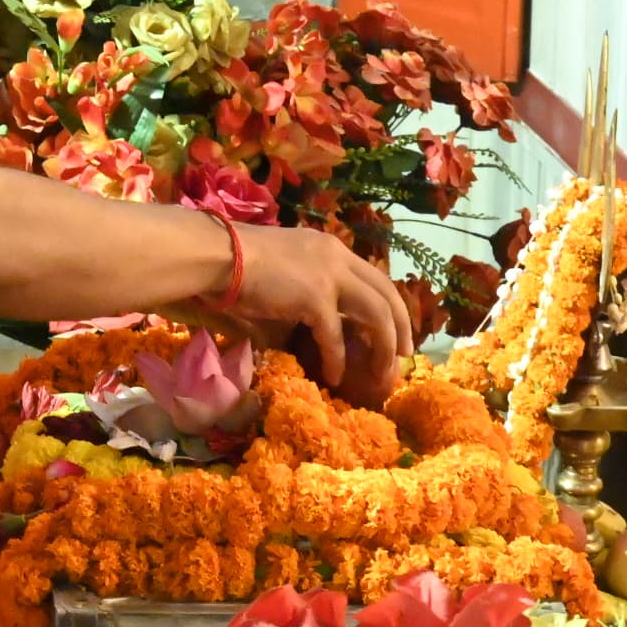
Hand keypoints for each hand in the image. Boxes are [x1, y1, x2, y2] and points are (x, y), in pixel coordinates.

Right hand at [195, 222, 416, 406]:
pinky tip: (335, 377)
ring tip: (380, 374)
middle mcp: (338, 258)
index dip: (393, 307)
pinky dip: (337, 359)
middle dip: (401, 328)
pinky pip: (335, 336)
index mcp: (332, 249)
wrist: (221, 256)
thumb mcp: (287, 265)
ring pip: (376, 315)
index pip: (376, 278)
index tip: (398, 331)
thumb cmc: (242, 263)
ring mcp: (329, 276)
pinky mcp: (315, 298)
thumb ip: (309, 283)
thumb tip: (319, 316)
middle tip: (405, 356)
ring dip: (383, 347)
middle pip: (386, 295)